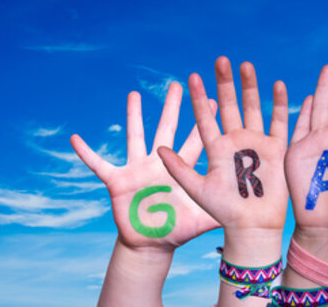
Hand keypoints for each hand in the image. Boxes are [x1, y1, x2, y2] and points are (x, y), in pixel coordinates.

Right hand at [75, 83, 218, 251]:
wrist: (152, 244)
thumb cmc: (179, 229)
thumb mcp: (204, 217)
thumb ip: (225, 208)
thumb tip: (252, 207)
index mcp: (181, 169)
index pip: (196, 139)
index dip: (204, 120)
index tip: (215, 97)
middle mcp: (159, 163)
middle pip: (167, 129)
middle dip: (173, 107)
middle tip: (178, 83)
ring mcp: (138, 169)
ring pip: (135, 137)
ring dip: (133, 116)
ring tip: (133, 94)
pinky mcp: (117, 181)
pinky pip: (98, 164)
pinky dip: (86, 153)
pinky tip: (75, 139)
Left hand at [158, 57, 289, 239]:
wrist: (252, 226)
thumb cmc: (223, 212)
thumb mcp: (196, 190)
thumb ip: (179, 169)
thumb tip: (157, 150)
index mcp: (216, 148)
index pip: (205, 117)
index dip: (199, 98)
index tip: (192, 77)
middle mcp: (236, 142)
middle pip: (230, 106)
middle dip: (225, 83)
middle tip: (221, 59)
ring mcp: (257, 144)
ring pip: (253, 108)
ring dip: (250, 87)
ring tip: (245, 65)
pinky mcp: (276, 149)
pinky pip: (279, 122)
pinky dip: (279, 104)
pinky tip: (277, 84)